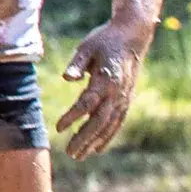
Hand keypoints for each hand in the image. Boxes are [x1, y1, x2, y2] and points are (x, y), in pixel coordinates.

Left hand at [58, 15, 150, 159]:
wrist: (132, 36)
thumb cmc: (104, 40)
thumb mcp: (87, 47)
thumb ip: (76, 63)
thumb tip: (67, 78)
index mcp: (106, 79)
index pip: (87, 103)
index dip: (73, 117)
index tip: (59, 128)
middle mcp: (117, 92)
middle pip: (99, 120)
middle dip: (84, 138)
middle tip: (70, 153)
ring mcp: (124, 97)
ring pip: (109, 125)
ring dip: (94, 142)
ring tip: (79, 156)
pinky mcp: (126, 99)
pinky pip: (117, 122)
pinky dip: (107, 136)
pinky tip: (97, 149)